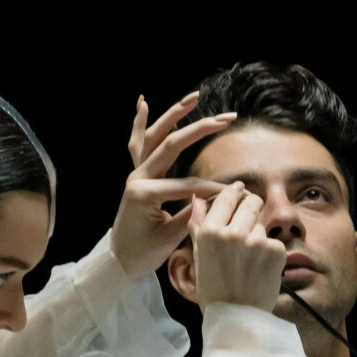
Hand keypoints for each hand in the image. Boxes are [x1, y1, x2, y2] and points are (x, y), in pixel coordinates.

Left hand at [109, 92, 237, 279]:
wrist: (118, 260)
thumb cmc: (143, 253)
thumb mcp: (170, 239)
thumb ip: (193, 215)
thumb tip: (220, 198)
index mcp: (143, 193)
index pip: (186, 185)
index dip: (213, 189)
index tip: (238, 191)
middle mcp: (136, 177)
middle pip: (170, 145)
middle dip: (200, 130)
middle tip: (225, 120)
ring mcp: (135, 173)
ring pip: (154, 136)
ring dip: (174, 114)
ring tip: (194, 97)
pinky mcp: (137, 174)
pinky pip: (138, 143)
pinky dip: (140, 122)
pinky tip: (143, 102)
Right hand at [189, 182, 289, 306]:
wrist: (236, 316)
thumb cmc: (213, 288)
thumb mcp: (199, 255)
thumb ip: (198, 224)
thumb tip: (197, 198)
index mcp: (210, 231)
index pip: (227, 196)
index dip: (235, 191)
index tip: (240, 190)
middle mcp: (233, 232)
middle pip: (251, 201)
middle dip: (252, 205)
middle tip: (250, 218)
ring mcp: (256, 241)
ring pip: (261, 223)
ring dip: (257, 234)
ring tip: (248, 258)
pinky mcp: (276, 251)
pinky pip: (273, 241)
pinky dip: (268, 252)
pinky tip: (259, 268)